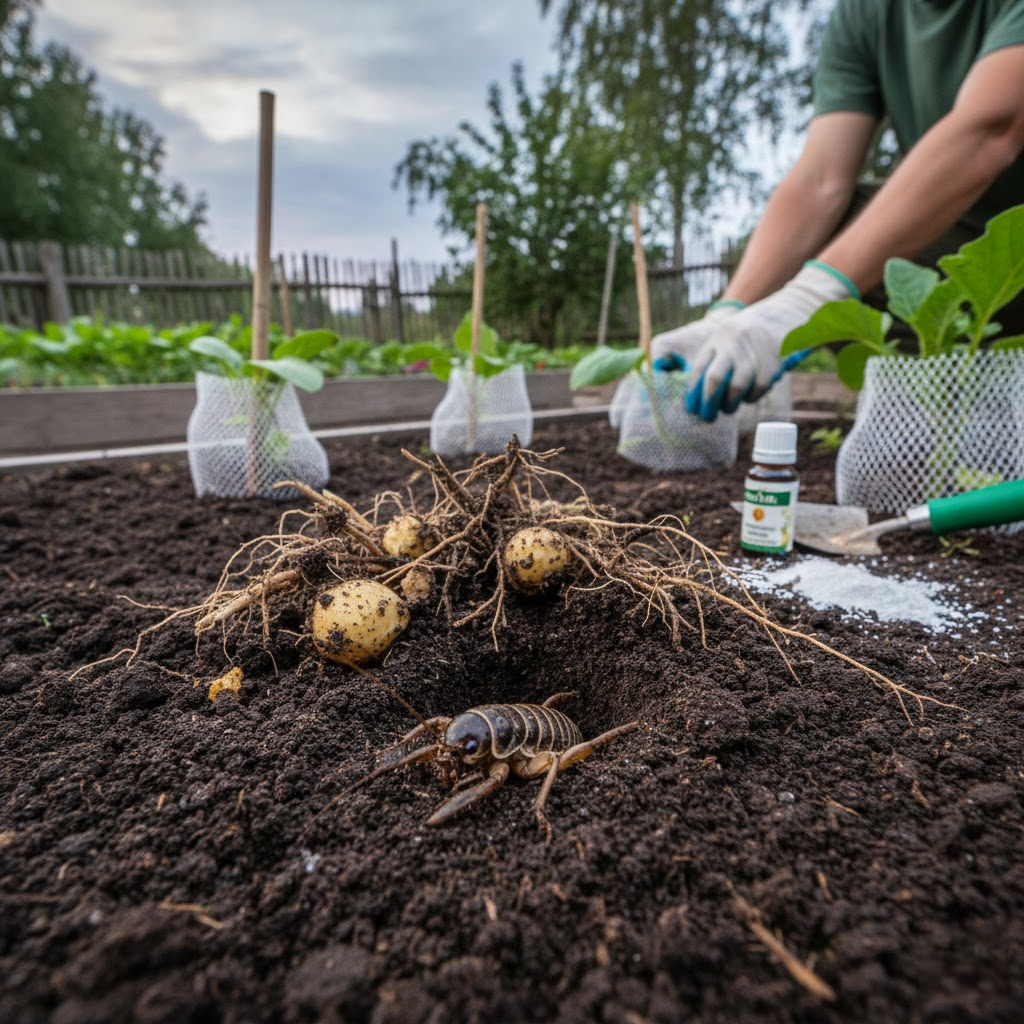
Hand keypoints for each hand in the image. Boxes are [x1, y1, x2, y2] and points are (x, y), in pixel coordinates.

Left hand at [654, 263, 854, 421]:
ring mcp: (754, 349)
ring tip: (729, 408)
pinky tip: (749, 396)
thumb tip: (697, 399)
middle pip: (715, 378)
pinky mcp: (774, 358)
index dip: (693, 393)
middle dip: (709, 402)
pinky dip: (752, 397)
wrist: (787, 313)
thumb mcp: (727, 342)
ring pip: (738, 386)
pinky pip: (759, 387)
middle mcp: (733, 342)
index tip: (692, 410)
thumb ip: (713, 364)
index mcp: (717, 339)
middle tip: (708, 418)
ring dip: (731, 403)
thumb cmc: (750, 338)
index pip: (698, 369)